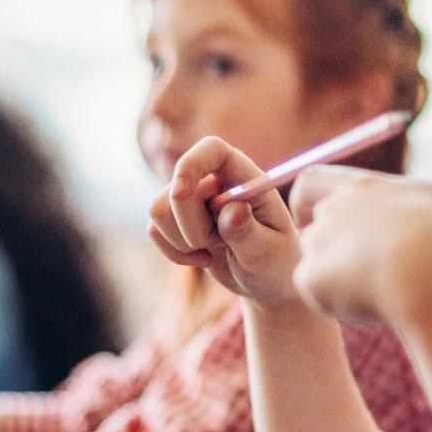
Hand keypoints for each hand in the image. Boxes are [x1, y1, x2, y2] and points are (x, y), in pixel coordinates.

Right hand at [147, 136, 304, 305]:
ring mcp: (194, 198)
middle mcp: (216, 181)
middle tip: (221, 246)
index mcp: (245, 178)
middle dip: (192, 230)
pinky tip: (203, 259)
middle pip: (177, 191)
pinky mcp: (177, 219)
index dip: (191, 164)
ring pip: (159, 209)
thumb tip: (232, 209)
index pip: (212, 150)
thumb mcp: (268, 253)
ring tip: (213, 252)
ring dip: (182, 242)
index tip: (180, 193)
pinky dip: (175, 252)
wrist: (266, 282)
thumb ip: (248, 232)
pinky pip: (154, 229)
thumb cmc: (277, 263)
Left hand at [289, 131, 431, 325]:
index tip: (319, 216)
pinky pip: (318, 297)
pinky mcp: (313, 282)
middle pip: (314, 231)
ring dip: (341, 281)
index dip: (308, 200)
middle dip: (337, 253)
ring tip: (385, 296)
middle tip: (374, 273)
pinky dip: (340, 305)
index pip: (311, 181)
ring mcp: (320, 245)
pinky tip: (376, 311)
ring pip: (317, 267)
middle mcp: (333, 211)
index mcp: (364, 186)